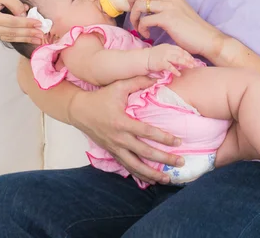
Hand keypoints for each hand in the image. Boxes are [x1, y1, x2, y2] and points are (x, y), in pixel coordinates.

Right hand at [0, 0, 44, 43]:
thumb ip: (15, 4)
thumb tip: (25, 14)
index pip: (13, 22)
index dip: (27, 23)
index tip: (39, 23)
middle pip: (11, 32)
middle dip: (28, 34)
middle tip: (41, 34)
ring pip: (8, 37)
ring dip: (24, 38)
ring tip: (36, 39)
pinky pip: (4, 37)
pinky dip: (16, 37)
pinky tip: (26, 38)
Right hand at [69, 76, 183, 184]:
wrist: (79, 111)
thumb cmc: (100, 97)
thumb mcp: (118, 86)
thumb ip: (138, 81)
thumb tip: (157, 78)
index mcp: (122, 122)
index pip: (146, 132)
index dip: (163, 138)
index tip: (178, 142)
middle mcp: (119, 138)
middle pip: (145, 153)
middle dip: (164, 159)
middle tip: (180, 162)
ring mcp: (115, 148)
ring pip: (136, 165)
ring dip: (152, 174)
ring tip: (168, 179)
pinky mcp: (112, 152)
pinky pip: (127, 166)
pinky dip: (139, 174)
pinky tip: (151, 180)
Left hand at [128, 0, 224, 59]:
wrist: (206, 38)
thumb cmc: (191, 26)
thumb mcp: (178, 7)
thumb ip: (164, 2)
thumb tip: (146, 3)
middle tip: (131, 9)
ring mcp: (168, 6)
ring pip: (139, 4)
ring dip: (133, 17)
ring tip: (138, 26)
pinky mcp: (167, 19)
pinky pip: (145, 21)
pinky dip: (142, 29)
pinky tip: (147, 33)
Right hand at [147, 44, 195, 76]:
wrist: (144, 58)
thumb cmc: (154, 56)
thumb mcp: (164, 52)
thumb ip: (172, 54)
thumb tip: (181, 59)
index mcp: (169, 46)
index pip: (181, 50)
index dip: (188, 54)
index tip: (193, 59)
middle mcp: (168, 50)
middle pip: (181, 54)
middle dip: (189, 59)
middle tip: (195, 64)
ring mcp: (164, 56)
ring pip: (177, 59)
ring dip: (185, 63)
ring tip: (191, 67)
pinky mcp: (161, 62)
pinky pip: (170, 66)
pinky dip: (175, 70)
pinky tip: (179, 74)